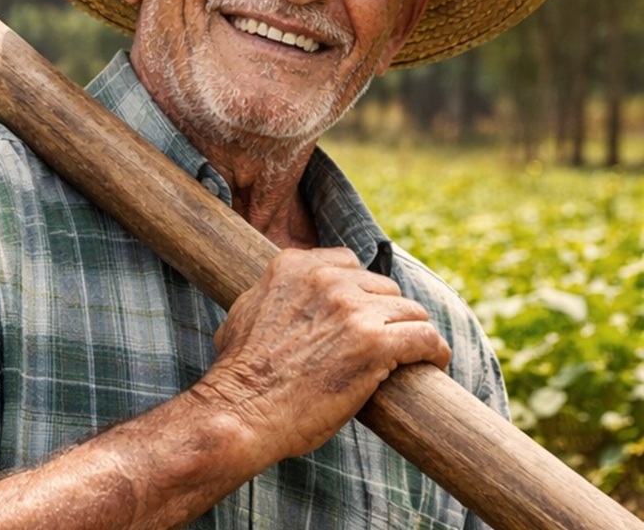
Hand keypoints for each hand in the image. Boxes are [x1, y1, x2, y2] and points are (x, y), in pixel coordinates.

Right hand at [201, 247, 450, 461]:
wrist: (243, 410)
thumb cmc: (239, 373)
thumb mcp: (245, 311)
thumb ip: (272, 293)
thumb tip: (280, 296)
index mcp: (292, 266)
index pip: (349, 263)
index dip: (359, 292)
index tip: (363, 315)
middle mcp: (325, 279)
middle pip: (383, 287)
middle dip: (386, 316)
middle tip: (385, 344)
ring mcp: (352, 309)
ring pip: (410, 311)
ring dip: (411, 334)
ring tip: (412, 357)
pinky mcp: (375, 343)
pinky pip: (426, 338)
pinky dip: (435, 352)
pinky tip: (434, 364)